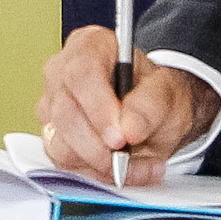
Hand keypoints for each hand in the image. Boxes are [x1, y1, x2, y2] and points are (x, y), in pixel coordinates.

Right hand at [34, 24, 219, 184]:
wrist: (152, 116)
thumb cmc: (156, 95)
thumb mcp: (169, 93)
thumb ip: (151, 105)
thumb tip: (129, 127)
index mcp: (90, 46)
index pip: (81, 74)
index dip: (97, 108)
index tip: (119, 137)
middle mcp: (62, 72)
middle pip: (65, 113)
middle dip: (98, 145)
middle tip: (129, 157)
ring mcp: (52, 105)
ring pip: (59, 143)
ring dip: (100, 164)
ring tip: (136, 164)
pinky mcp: (51, 136)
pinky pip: (63, 162)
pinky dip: (95, 173)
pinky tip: (121, 169)